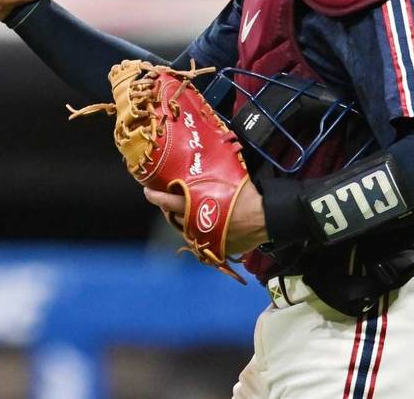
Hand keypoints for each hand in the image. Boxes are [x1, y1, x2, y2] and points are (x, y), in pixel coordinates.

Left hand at [143, 181, 268, 254]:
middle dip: (167, 207)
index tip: (147, 191)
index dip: (155, 196)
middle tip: (163, 199)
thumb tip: (203, 164)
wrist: (266, 217)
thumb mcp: (225, 179)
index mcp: (194, 204)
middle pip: (173, 216)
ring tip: (183, 210)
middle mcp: (195, 223)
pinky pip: (201, 239)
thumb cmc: (245, 195)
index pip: (167, 201)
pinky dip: (198, 231)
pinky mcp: (214, 247)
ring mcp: (203, 237)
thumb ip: (209, 178)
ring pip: (185, 229)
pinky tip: (201, 223)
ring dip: (182, 220)